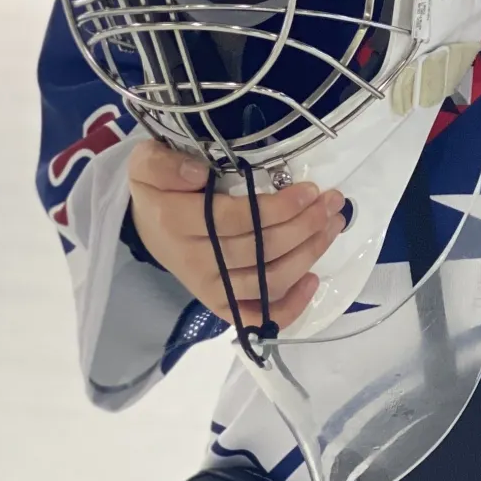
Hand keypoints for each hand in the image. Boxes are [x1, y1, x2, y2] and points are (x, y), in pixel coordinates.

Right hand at [127, 139, 344, 331]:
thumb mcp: (148, 163)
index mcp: (177, 222)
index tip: (310, 190)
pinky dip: (288, 307)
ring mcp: (209, 286)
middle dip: (305, 226)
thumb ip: (163, 164)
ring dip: (307, 254)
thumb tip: (198, 174)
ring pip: (266, 281)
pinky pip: (254, 317)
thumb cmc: (159, 187)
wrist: (147, 221)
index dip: (279, 208)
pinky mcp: (218, 302)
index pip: (237, 220)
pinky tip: (314, 281)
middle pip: (259, 250)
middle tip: (333, 202)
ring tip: (333, 225)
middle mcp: (194, 261)